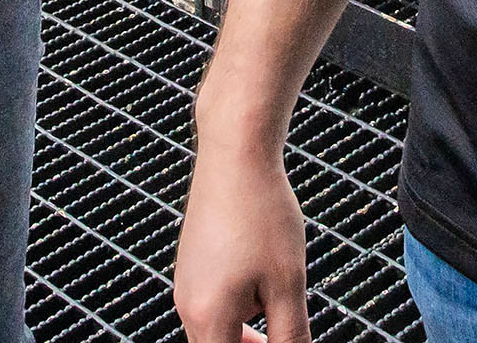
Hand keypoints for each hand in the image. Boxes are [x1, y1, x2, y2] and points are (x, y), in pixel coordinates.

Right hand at [174, 137, 308, 342]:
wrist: (235, 152)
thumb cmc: (262, 213)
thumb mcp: (288, 283)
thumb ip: (290, 335)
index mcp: (207, 317)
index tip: (286, 341)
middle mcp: (187, 305)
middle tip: (287, 331)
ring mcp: (186, 283)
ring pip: (219, 329)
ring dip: (250, 328)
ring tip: (280, 290)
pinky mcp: (193, 264)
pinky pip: (214, 304)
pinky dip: (242, 305)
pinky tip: (264, 273)